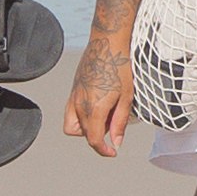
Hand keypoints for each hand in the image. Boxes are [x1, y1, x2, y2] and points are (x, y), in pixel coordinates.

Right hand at [64, 39, 131, 158]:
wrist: (106, 43)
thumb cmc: (119, 68)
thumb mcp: (126, 98)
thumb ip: (119, 123)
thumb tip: (116, 142)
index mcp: (93, 109)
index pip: (93, 140)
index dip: (103, 150)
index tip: (113, 152)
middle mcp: (78, 105)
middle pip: (83, 133)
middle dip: (97, 135)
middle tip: (113, 124)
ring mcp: (73, 96)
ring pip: (71, 124)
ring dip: (85, 127)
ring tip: (103, 115)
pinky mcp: (73, 88)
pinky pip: (70, 110)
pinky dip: (80, 115)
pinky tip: (97, 104)